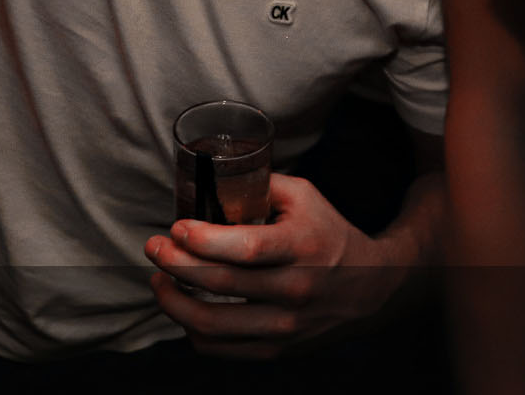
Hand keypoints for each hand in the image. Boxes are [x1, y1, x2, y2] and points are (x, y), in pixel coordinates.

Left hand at [145, 173, 402, 357]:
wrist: (371, 288)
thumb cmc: (329, 234)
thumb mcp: (305, 197)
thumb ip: (260, 184)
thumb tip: (210, 175)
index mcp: (302, 247)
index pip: (246, 248)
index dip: (203, 240)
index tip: (176, 227)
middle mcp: (295, 290)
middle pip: (220, 284)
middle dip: (174, 264)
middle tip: (153, 247)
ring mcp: (285, 327)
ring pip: (212, 324)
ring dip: (173, 302)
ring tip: (159, 281)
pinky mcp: (277, 350)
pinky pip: (221, 348)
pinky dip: (192, 329)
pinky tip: (184, 307)